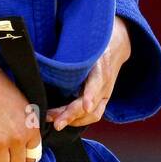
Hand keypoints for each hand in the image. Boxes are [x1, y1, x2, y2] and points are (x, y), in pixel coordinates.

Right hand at [0, 58, 42, 161]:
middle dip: (8, 160)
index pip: (33, 155)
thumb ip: (26, 124)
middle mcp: (18, 138)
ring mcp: (0, 143)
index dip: (22, 154)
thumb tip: (25, 144)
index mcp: (31, 127)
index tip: (14, 150)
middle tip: (0, 151)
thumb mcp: (23, 105)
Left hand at [47, 15, 130, 130]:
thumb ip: (70, 44)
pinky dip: (77, 121)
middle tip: (56, 122)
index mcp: (101, 64)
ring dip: (73, 120)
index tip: (85, 104)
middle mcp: (105, 82)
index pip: (98, 81)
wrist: (117, 43)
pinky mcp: (103, 100)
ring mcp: (105, 93)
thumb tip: (43, 41)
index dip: (91, 94)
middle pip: (92, 103)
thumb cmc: (95, 40)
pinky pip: (93, 115)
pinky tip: (61, 120)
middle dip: (74, 114)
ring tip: (53, 121)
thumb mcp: (87, 39)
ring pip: (93, 113)